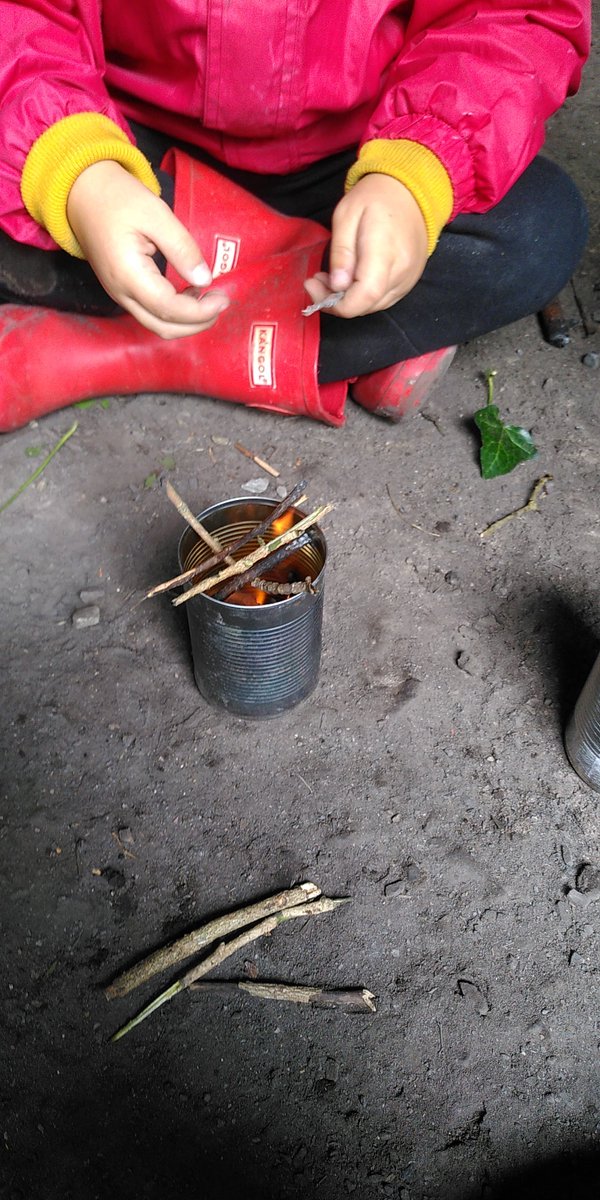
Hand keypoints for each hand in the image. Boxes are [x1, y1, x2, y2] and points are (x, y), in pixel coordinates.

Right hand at [67, 161, 229, 338]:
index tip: (223, 298)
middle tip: (221, 302)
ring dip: (186, 321)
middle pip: (163, 327)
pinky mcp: (121, 290)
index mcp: (128, 274)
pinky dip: (174, 312)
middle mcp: (120, 293)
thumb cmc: (117, 198)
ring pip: (157, 325)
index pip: (169, 308)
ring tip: (209, 298)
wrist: (82, 193)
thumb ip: (182, 248)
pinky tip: (190, 293)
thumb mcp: (156, 214)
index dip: (199, 311)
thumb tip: (205, 279)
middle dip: (197, 323)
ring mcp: (118, 294)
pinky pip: (150, 313)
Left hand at [303, 173, 428, 317]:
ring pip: (373, 306)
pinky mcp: (409, 282)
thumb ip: (341, 252)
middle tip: (317, 280)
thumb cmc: (375, 198)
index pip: (364, 295)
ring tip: (332, 278)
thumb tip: (337, 285)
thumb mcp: (346, 215)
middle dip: (336, 301)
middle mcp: (402, 271)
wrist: (410, 191)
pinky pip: (383, 300)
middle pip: (366, 305)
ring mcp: (408, 279)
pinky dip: (363, 297)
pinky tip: (351, 280)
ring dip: (349, 300)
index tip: (314, 286)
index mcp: (385, 252)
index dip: (337, 303)